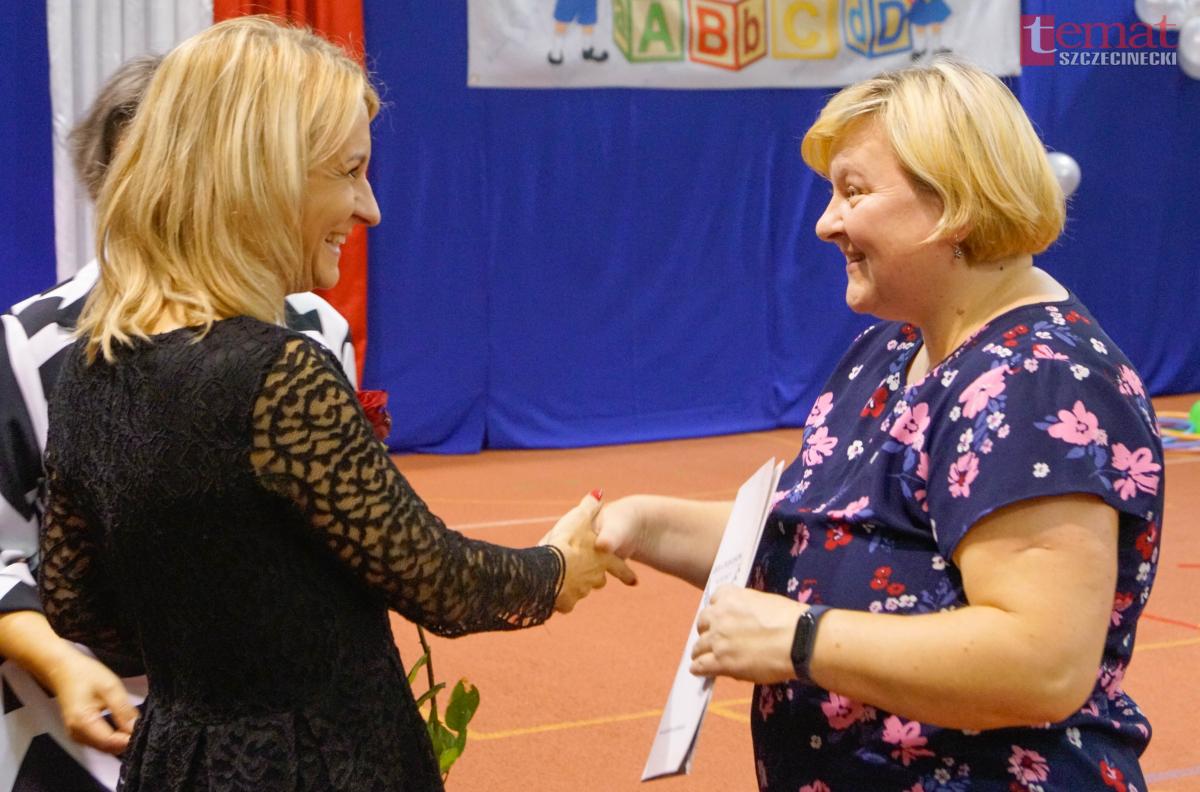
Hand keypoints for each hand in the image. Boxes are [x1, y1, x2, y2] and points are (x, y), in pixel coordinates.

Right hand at [44, 646, 137, 754]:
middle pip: (107, 748)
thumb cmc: (85, 675)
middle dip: (126, 741)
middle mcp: (76, 734)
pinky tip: (122, 726)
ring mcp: (76, 735)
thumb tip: (136, 728)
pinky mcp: (79, 733)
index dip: (129, 740)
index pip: (110, 742)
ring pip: (104, 747)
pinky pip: (99, 741)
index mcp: (82, 722)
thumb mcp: (110, 687)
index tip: (144, 731)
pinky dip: (112, 737)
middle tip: (142, 727)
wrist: (63, 670)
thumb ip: (123, 710)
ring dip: (120, 740)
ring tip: (133, 724)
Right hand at [541, 492, 636, 612]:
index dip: (626, 574)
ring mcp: (580, 592)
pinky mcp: (565, 604)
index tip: (635, 582)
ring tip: (563, 580)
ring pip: (579, 590)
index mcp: (603, 558)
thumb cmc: (566, 542)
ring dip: (573, 586)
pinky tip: (551, 593)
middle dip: (592, 578)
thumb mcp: (579, 518)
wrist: (546, 570)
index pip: (619, 568)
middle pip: (597, 580)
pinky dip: (559, 598)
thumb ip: (589, 506)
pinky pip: (564, 602)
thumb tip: (599, 492)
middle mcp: (595, 578)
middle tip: (585, 574)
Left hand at [690, 585, 803, 683]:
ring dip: (701, 651)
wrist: (798, 640)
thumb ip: (748, 609)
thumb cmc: (790, 620)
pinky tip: (700, 671)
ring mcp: (718, 639)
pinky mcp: (720, 661)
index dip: (719, 611)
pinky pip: (700, 666)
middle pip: (702, 622)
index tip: (723, 619)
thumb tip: (745, 622)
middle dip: (707, 630)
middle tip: (714, 639)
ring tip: (704, 658)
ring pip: (698, 646)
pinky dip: (699, 668)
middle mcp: (719, 615)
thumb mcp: (765, 603)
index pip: (715, 598)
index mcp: (731, 596)